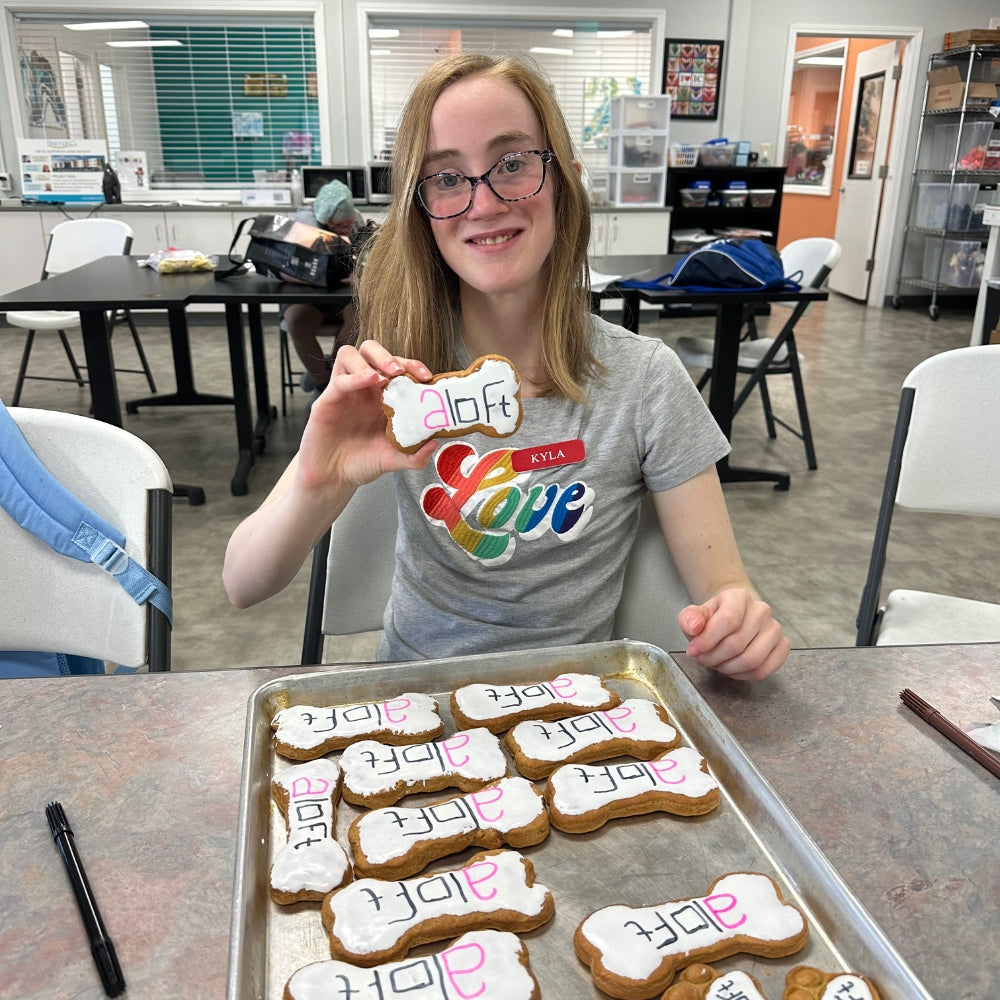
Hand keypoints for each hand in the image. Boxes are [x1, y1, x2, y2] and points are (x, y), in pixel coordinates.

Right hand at [295, 340, 436, 495]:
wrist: (334, 479)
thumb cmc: (363, 463)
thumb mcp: (394, 460)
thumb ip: (415, 455)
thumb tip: (435, 444)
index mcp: (383, 396)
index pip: (397, 367)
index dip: (413, 366)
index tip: (426, 378)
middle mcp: (363, 388)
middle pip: (371, 351)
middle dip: (388, 355)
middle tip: (400, 371)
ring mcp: (345, 392)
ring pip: (349, 354)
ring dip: (368, 360)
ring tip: (383, 376)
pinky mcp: (327, 401)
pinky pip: (338, 380)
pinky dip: (354, 377)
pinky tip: (368, 381)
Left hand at [678, 589, 788, 680]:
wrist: (733, 617)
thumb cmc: (714, 618)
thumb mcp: (695, 614)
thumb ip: (689, 619)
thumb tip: (694, 627)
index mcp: (739, 597)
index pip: (728, 620)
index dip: (708, 640)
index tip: (693, 650)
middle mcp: (761, 610)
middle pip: (737, 644)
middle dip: (714, 658)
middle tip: (703, 659)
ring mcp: (774, 628)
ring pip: (752, 660)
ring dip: (728, 668)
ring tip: (717, 663)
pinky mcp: (782, 646)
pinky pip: (764, 670)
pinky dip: (743, 675)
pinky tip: (732, 669)